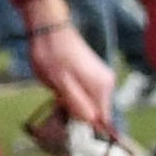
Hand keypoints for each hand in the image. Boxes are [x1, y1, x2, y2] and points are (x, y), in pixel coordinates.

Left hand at [22, 8, 115, 133]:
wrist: (49, 28)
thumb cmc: (52, 53)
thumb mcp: (59, 81)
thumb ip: (76, 102)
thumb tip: (91, 121)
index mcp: (102, 87)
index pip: (102, 121)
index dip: (85, 128)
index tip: (68, 126)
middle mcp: (106, 84)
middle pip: (95, 114)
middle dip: (77, 116)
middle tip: (58, 106)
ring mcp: (100, 80)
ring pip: (88, 105)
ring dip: (72, 106)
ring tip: (57, 94)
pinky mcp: (91, 76)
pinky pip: (85, 96)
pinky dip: (72, 98)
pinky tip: (59, 89)